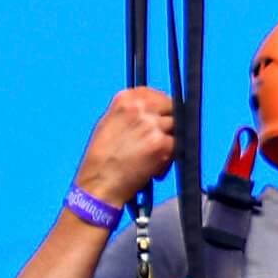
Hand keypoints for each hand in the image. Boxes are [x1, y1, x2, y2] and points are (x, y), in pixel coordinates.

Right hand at [76, 88, 178, 204]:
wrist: (99, 183)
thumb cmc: (101, 158)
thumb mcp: (109, 123)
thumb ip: (132, 112)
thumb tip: (153, 111)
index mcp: (125, 99)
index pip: (155, 94)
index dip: (162, 107)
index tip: (162, 117)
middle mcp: (140, 108)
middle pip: (172, 107)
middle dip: (170, 122)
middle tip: (163, 138)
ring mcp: (152, 125)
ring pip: (177, 127)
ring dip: (171, 141)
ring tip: (154, 157)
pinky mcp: (161, 144)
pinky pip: (178, 146)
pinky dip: (170, 158)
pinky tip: (156, 168)